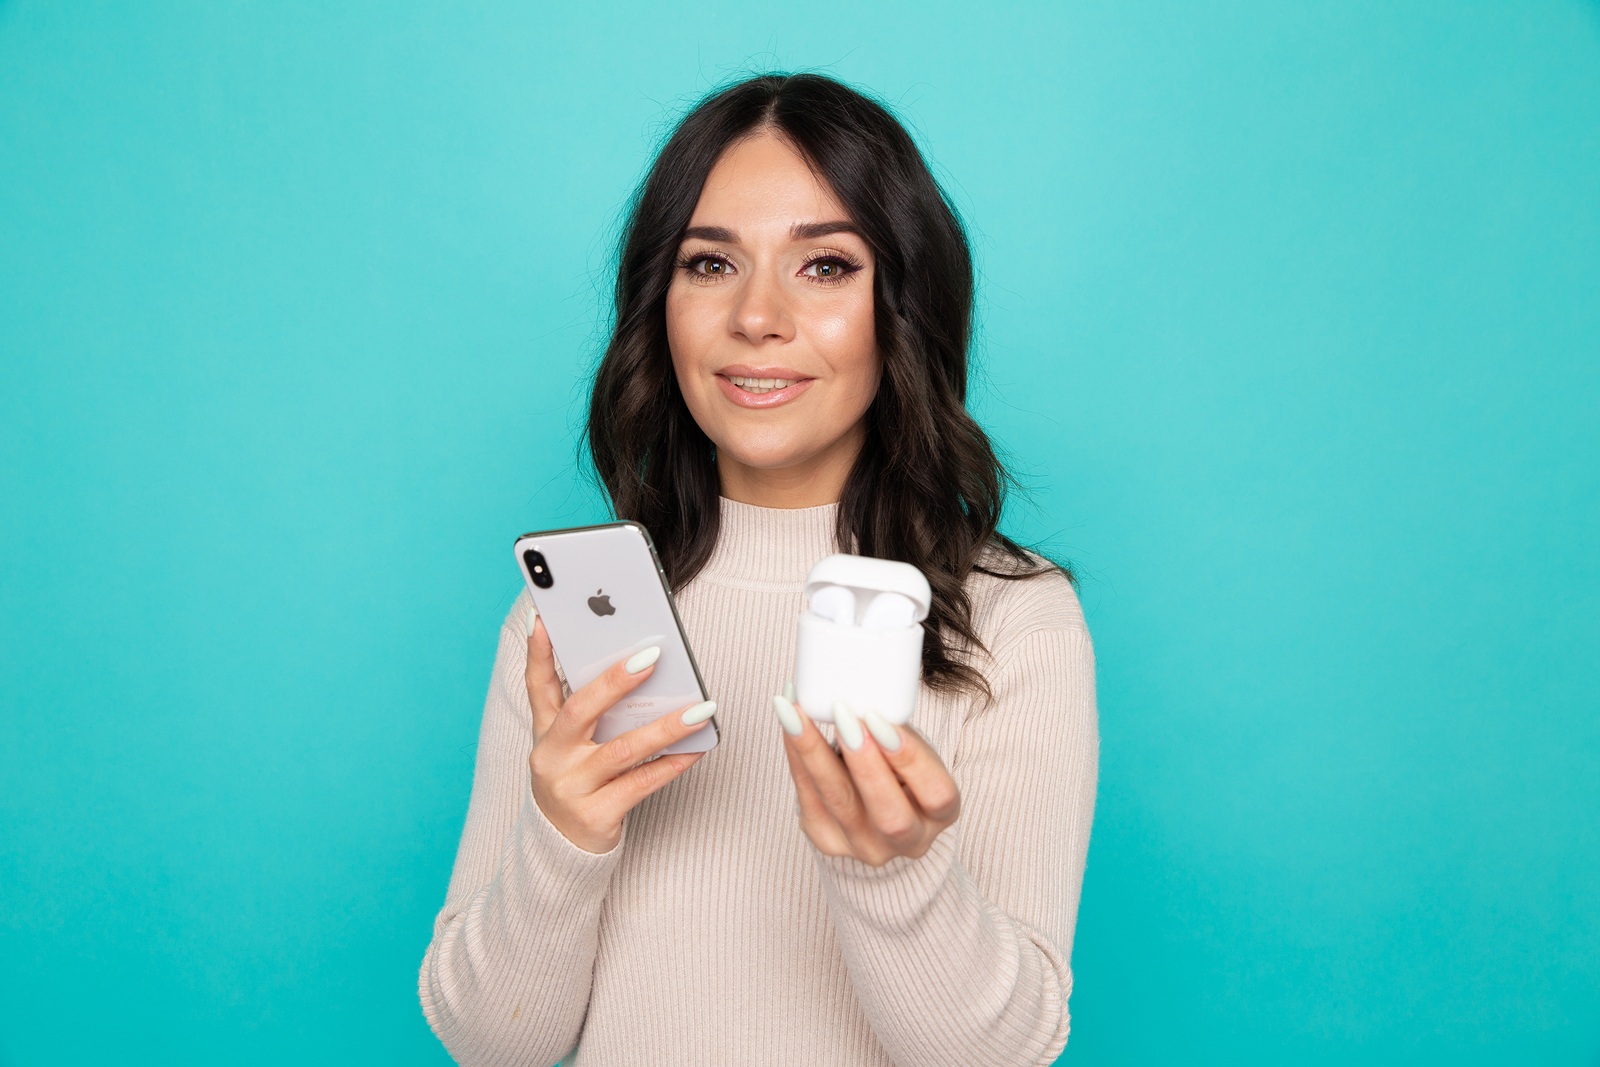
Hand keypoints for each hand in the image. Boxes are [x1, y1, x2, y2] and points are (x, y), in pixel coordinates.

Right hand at [524, 609, 715, 853]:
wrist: (561, 850)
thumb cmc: (576, 782)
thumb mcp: (568, 746)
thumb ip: (590, 709)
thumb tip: (633, 666)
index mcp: (545, 733)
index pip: (537, 685)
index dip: (539, 651)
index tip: (547, 617)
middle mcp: (552, 758)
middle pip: (581, 711)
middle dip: (614, 682)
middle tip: (651, 657)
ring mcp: (571, 788)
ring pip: (622, 750)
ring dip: (665, 727)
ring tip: (701, 708)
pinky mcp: (596, 815)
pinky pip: (642, 784)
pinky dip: (673, 764)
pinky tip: (698, 748)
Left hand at [771, 687, 960, 866]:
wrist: (876, 811)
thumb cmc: (900, 770)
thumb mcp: (916, 750)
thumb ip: (896, 731)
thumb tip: (861, 688)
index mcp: (940, 814)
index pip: (936, 793)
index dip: (910, 757)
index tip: (880, 719)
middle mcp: (907, 840)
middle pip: (889, 815)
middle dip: (863, 762)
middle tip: (843, 714)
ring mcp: (866, 847)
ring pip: (838, 804)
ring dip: (814, 752)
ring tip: (796, 711)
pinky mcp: (828, 841)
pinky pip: (808, 798)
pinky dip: (796, 755)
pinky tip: (789, 721)